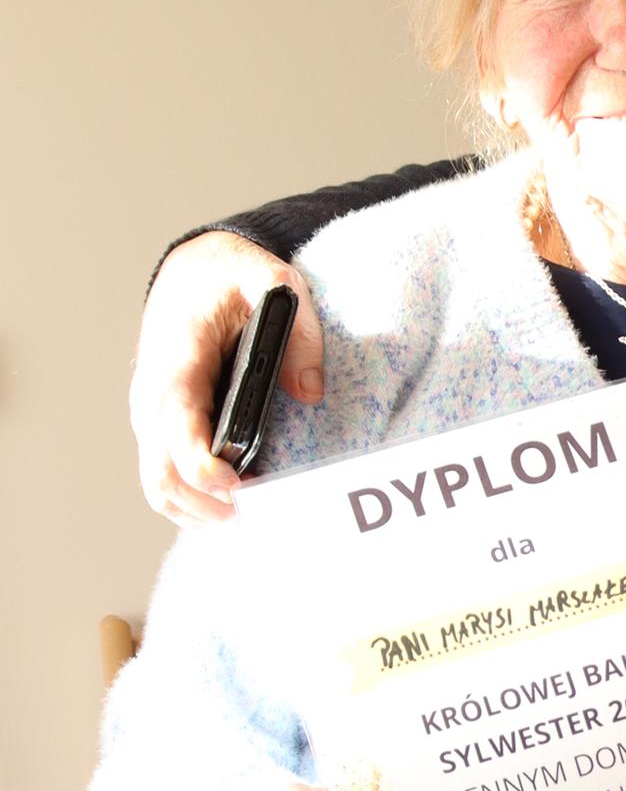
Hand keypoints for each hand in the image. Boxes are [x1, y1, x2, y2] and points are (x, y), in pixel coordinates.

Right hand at [131, 234, 324, 526]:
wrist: (192, 272)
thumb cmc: (228, 277)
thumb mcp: (270, 279)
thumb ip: (298, 330)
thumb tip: (310, 391)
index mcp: (176, 360)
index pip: (175, 426)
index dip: (201, 467)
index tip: (239, 487)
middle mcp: (152, 395)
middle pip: (161, 474)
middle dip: (207, 506)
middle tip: (259, 516)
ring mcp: (150, 416)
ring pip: (159, 486)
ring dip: (199, 513)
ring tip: (249, 518)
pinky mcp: (159, 429)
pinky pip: (166, 479)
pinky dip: (193, 504)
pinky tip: (232, 508)